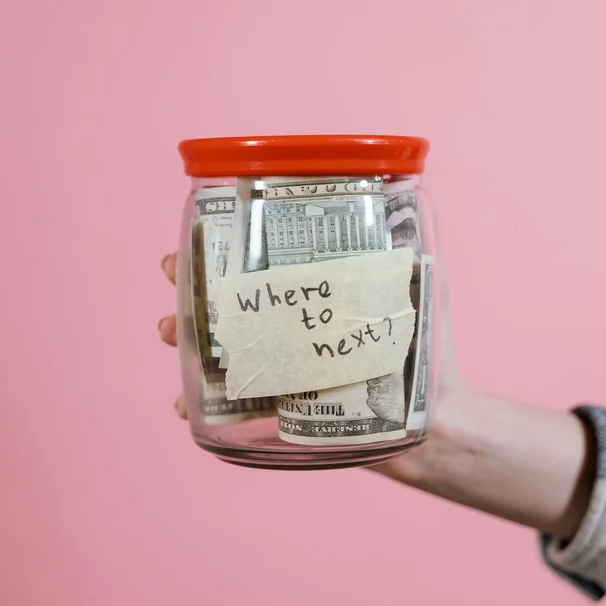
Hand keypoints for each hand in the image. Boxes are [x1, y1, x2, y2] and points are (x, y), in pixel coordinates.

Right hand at [158, 252, 595, 539]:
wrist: (435, 424)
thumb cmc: (430, 353)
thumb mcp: (421, 287)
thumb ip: (413, 241)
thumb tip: (412, 180)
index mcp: (314, 298)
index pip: (260, 264)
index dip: (222, 249)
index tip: (196, 237)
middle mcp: (291, 332)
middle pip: (230, 303)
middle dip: (192, 287)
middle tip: (173, 276)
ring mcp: (282, 373)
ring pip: (219, 350)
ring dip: (185, 339)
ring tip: (170, 332)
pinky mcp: (280, 415)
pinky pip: (230, 409)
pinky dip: (200, 406)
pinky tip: (182, 403)